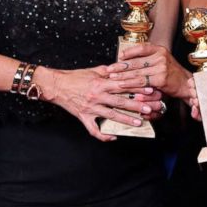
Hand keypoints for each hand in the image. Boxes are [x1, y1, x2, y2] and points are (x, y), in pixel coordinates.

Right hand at [39, 66, 158, 141]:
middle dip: (136, 105)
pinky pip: (93, 129)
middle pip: (120, 101)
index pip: (123, 85)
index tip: (150, 90)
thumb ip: (109, 70)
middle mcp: (97, 95)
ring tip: (138, 122)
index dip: (137, 88)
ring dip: (125, 119)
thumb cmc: (75, 77)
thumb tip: (121, 68)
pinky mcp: (83, 117)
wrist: (56, 85)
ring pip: (111, 115)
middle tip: (149, 109)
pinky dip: (103, 135)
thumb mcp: (93, 70)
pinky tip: (113, 137)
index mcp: (101, 83)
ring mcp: (91, 108)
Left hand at [109, 43, 190, 98]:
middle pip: (136, 61)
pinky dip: (130, 83)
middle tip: (109, 69)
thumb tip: (127, 59)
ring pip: (137, 72)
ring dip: (122, 75)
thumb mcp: (162, 61)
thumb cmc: (171, 74)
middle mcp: (161, 56)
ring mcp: (161, 67)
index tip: (119, 56)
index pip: (141, 47)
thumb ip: (148, 59)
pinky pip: (141, 81)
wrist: (186, 85)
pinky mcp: (160, 78)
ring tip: (112, 77)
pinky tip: (122, 85)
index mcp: (160, 49)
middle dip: (120, 66)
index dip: (129, 52)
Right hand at [188, 67, 206, 125]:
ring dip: (193, 103)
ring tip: (197, 102)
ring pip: (197, 104)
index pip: (200, 81)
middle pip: (196, 92)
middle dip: (192, 92)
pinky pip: (203, 115)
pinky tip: (196, 112)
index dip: (194, 81)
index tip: (193, 83)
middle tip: (195, 93)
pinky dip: (197, 115)